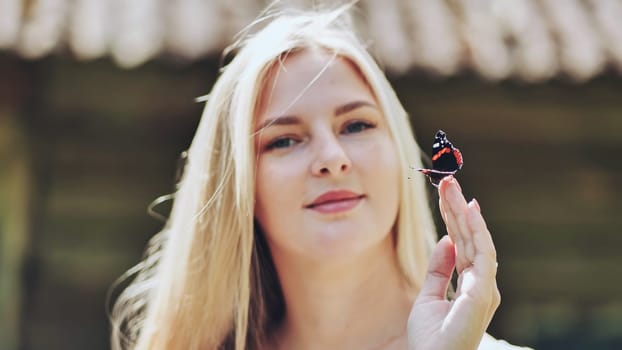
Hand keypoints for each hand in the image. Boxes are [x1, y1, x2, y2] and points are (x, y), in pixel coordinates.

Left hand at [407, 176, 499, 349]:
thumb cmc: (430, 338)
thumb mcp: (429, 295)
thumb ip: (439, 269)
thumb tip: (445, 240)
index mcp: (469, 283)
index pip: (462, 244)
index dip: (454, 219)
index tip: (447, 195)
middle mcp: (481, 282)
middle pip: (468, 237)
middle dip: (457, 208)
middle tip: (447, 181)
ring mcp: (485, 286)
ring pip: (475, 239)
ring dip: (463, 210)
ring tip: (451, 185)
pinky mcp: (484, 290)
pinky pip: (482, 251)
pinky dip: (476, 228)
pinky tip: (467, 207)